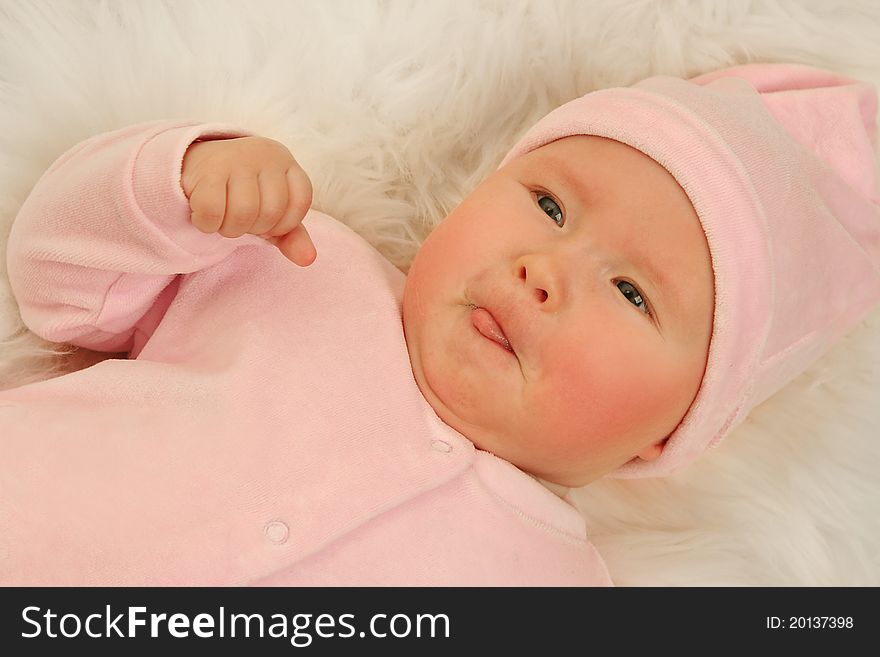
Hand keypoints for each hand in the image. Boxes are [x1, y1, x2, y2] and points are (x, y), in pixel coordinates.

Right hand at [181, 136, 315, 265]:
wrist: (195, 166)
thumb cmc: (242, 192)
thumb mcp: (272, 212)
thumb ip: (292, 236)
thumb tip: (308, 259)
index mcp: (286, 162)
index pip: (300, 202)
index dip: (283, 223)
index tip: (265, 220)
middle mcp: (264, 155)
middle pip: (271, 212)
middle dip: (253, 228)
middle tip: (239, 218)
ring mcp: (235, 158)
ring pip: (243, 213)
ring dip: (230, 229)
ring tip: (223, 218)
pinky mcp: (206, 170)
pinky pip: (213, 212)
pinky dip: (207, 224)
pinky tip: (205, 215)